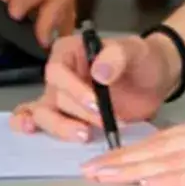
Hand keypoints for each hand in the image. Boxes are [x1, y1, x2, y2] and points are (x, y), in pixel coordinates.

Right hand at [11, 30, 177, 142]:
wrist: (154, 81)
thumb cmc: (142, 60)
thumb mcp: (135, 51)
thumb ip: (118, 56)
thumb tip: (99, 72)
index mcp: (70, 51)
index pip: (58, 70)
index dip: (73, 89)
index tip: (97, 103)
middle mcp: (60, 74)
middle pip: (52, 97)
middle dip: (75, 114)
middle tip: (99, 123)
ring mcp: (62, 97)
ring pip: (44, 114)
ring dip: (61, 127)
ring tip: (84, 135)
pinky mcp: (68, 117)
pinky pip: (40, 120)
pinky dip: (30, 125)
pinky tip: (30, 131)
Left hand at [80, 112, 184, 185]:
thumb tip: (171, 164)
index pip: (159, 142)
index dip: (127, 152)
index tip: (101, 162)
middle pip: (157, 151)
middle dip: (120, 162)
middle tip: (90, 170)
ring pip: (171, 162)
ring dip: (135, 171)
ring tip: (107, 177)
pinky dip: (173, 181)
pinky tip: (151, 185)